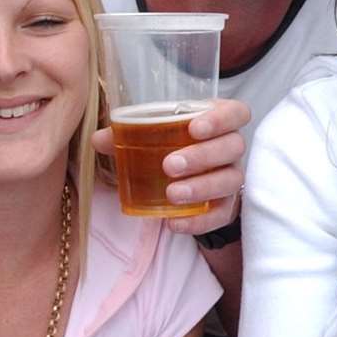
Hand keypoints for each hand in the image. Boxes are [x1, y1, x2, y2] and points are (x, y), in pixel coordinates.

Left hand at [91, 98, 249, 235]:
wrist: (185, 178)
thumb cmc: (170, 146)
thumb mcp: (152, 135)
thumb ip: (127, 133)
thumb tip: (99, 139)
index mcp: (218, 121)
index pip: (236, 113)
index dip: (221, 119)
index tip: (194, 128)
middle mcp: (231, 147)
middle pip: (233, 146)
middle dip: (203, 156)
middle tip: (169, 166)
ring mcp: (232, 176)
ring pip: (230, 180)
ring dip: (202, 187)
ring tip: (172, 194)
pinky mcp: (227, 205)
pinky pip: (222, 214)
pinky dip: (199, 221)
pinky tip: (175, 223)